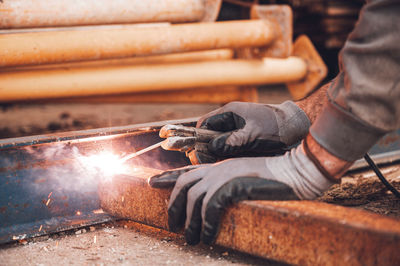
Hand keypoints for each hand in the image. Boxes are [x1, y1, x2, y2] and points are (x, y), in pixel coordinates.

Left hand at [149, 143, 333, 244]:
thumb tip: (217, 203)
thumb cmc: (276, 178)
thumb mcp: (247, 180)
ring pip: (194, 198)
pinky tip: (207, 235)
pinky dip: (205, 222)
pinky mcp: (235, 184)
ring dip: (190, 221)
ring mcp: (226, 175)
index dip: (168, 177)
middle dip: (174, 206)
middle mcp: (219, 168)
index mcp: (220, 167)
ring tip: (190, 239)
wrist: (297, 170)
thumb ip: (230, 187)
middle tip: (172, 225)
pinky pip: (211, 205)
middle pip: (185, 185)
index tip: (151, 183)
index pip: (188, 171)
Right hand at [196, 101, 310, 157]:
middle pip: (210, 135)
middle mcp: (231, 121)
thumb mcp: (253, 134)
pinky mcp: (245, 139)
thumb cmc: (276, 126)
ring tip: (216, 165)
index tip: (196, 151)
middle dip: (206, 148)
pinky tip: (228, 165)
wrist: (298, 126)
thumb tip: (212, 148)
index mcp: (230, 112)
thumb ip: (232, 141)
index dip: (197, 137)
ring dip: (218, 154)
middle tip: (205, 161)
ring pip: (220, 143)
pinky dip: (228, 156)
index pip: (204, 124)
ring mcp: (238, 130)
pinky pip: (230, 148)